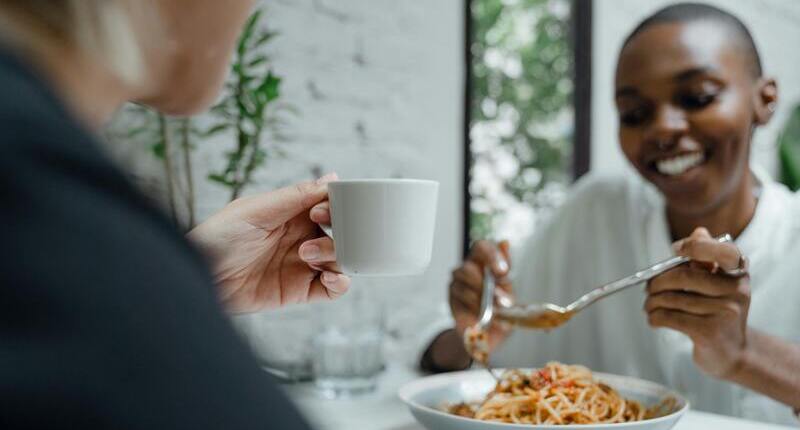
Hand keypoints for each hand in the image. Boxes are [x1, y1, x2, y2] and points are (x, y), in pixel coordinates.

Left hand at [188, 173, 349, 312]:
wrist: (200, 275)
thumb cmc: (218, 237)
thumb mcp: (256, 209)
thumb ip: (296, 196)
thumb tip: (332, 177)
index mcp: (293, 214)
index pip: (330, 207)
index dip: (335, 208)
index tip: (320, 212)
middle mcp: (302, 237)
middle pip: (341, 234)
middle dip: (339, 235)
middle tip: (310, 240)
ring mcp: (303, 265)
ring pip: (341, 260)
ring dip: (335, 257)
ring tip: (308, 256)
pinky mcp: (299, 291)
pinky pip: (333, 289)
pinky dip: (340, 283)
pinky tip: (329, 277)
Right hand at [449, 240, 512, 351]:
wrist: (489, 333)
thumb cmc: (500, 307)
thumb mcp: (509, 289)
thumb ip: (505, 268)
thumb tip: (504, 242)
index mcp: (484, 261)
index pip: (482, 246)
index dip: (491, 255)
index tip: (502, 271)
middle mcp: (469, 267)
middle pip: (468, 266)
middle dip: (487, 284)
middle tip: (502, 301)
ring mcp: (458, 281)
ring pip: (464, 282)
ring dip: (483, 298)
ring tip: (495, 311)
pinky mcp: (451, 295)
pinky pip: (461, 297)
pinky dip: (475, 307)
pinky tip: (483, 314)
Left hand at [645, 227, 750, 377]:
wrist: (733, 353)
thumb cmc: (719, 311)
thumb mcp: (720, 283)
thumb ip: (707, 257)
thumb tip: (698, 232)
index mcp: (739, 272)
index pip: (723, 251)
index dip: (696, 246)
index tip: (676, 250)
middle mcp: (737, 290)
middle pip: (685, 276)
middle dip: (658, 281)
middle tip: (648, 287)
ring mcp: (725, 312)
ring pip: (672, 299)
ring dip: (652, 302)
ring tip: (649, 305)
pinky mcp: (709, 332)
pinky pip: (669, 317)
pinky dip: (654, 317)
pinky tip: (653, 319)